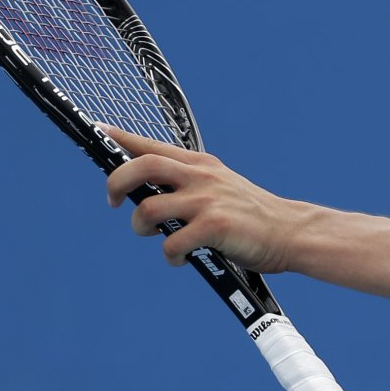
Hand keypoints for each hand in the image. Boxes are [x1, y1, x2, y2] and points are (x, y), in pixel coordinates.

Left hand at [100, 124, 316, 272]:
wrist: (291, 232)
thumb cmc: (252, 216)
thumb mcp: (222, 187)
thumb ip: (191, 183)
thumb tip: (148, 193)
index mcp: (201, 165)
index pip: (153, 145)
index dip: (121, 138)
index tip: (99, 131)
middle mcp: (201, 177)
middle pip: (142, 167)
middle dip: (117, 183)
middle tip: (113, 202)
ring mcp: (207, 201)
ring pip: (149, 210)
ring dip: (142, 228)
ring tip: (155, 237)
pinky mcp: (215, 227)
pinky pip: (172, 243)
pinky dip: (170, 256)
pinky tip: (180, 259)